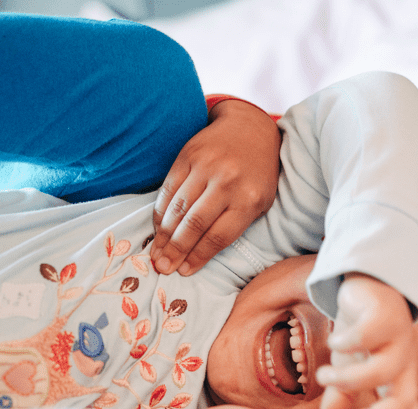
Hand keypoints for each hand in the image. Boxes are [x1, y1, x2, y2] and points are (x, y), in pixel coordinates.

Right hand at [150, 98, 280, 275]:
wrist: (250, 127)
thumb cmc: (257, 174)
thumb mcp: (261, 201)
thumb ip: (237, 225)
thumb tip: (202, 254)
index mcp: (249, 199)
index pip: (219, 236)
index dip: (198, 256)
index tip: (184, 271)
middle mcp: (227, 182)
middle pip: (195, 224)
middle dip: (176, 250)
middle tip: (162, 268)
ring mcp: (206, 166)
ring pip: (178, 208)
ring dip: (163, 235)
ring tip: (156, 253)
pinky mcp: (188, 155)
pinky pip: (169, 188)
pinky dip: (161, 211)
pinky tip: (157, 228)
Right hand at [314, 274, 417, 408]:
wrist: (367, 285)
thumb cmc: (360, 332)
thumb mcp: (348, 368)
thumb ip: (341, 396)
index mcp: (399, 378)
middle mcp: (405, 363)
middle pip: (404, 399)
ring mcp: (399, 338)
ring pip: (385, 370)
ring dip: (351, 379)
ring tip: (324, 375)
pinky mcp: (386, 315)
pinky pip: (369, 335)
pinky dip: (348, 343)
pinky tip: (334, 342)